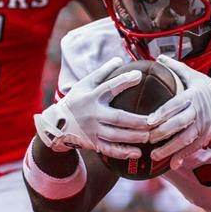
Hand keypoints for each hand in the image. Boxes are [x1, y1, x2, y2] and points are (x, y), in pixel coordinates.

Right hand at [34, 55, 154, 157]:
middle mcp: (92, 114)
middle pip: (117, 118)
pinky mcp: (92, 143)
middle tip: (154, 121)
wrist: (56, 124)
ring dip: (134, 137)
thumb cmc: (76, 100)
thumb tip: (120, 58)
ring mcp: (92, 130)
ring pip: (116, 136)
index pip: (109, 86)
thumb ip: (103, 72)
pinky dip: (124, 152)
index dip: (124, 80)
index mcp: (92, 96)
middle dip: (137, 121)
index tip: (139, 75)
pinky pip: (110, 150)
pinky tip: (137, 152)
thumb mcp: (85, 84)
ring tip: (150, 136)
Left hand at [145, 57, 210, 169]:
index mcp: (192, 95)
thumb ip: (176, 68)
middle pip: (179, 123)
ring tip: (154, 155)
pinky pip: (193, 148)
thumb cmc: (209, 88)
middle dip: (162, 132)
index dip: (162, 113)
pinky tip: (172, 165)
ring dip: (169, 149)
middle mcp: (198, 111)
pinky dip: (183, 156)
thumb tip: (158, 57)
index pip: (175, 104)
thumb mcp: (194, 75)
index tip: (149, 120)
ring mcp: (203, 126)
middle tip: (147, 138)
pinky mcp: (206, 137)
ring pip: (185, 139)